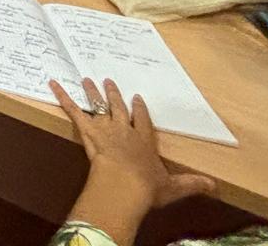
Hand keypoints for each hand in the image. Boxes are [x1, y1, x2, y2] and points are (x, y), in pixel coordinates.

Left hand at [51, 78, 213, 212]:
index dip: (139, 109)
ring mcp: (105, 128)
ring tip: (86, 79)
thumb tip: (215, 186)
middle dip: (113, 95)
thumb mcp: (173, 187)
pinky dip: (62, 97)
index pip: (142, 120)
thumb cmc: (147, 188)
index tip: (137, 97)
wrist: (124, 185)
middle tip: (108, 80)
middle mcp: (125, 130)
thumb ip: (192, 184)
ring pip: (97, 106)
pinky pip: (73, 110)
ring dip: (92, 93)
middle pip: (118, 108)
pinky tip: (53, 84)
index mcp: (144, 141)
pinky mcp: (88, 130)